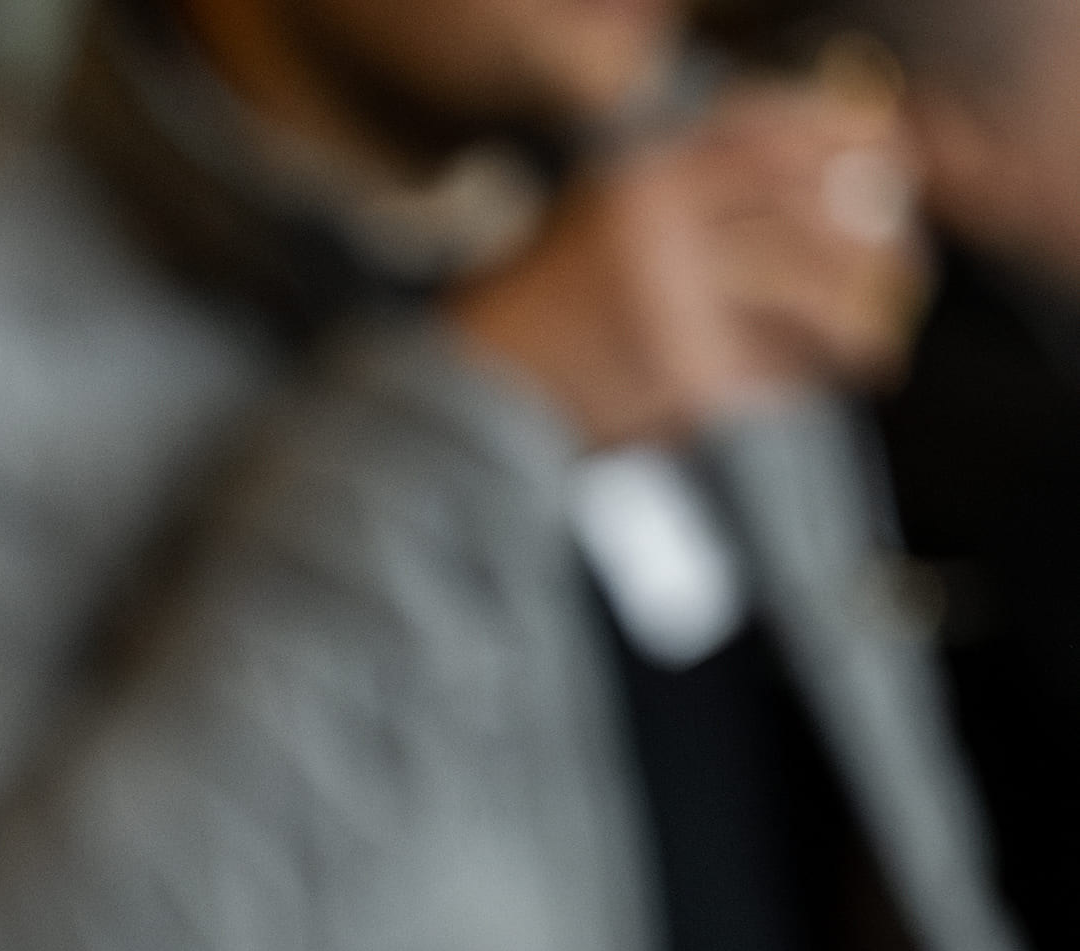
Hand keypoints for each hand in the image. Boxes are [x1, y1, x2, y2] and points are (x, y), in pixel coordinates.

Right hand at [446, 81, 928, 450]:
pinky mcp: (676, 375)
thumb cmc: (544, 315)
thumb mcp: (599, 218)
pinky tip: (809, 388)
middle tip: (902, 270)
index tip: (885, 155)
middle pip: (802, 211)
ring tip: (874, 348)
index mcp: (638, 179)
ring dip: (855, 318)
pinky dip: (803, 379)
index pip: (766, 133)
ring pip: (804, 290)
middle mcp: (656, 228)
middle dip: (867, 242)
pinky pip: (772, 367)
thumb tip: (825, 185)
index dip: (837, 138)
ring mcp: (667, 302)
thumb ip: (688, 194)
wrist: (469, 397)